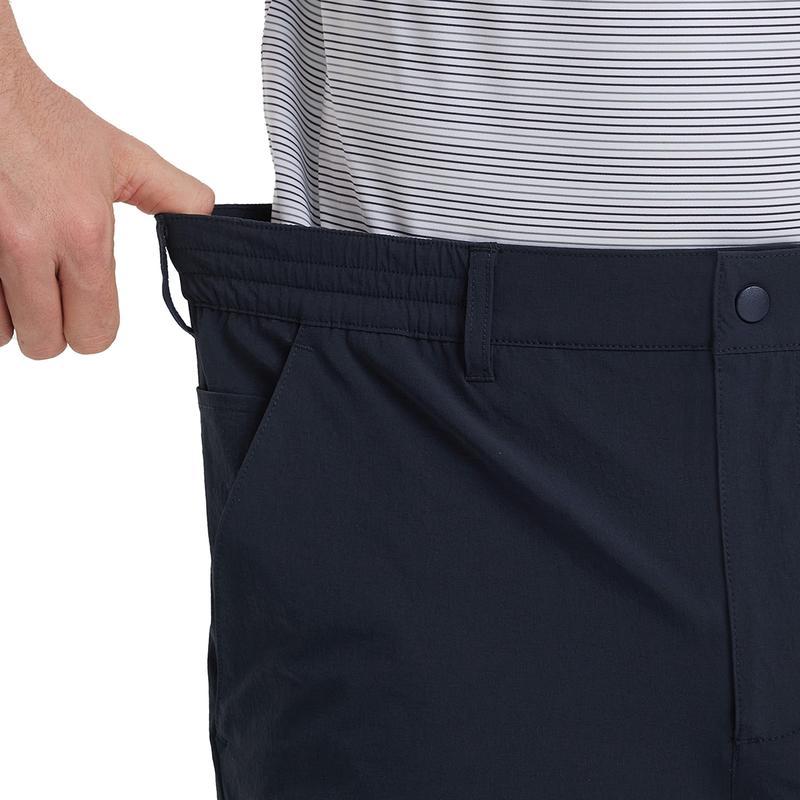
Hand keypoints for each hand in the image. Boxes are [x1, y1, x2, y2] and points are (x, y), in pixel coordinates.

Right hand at [0, 64, 214, 358]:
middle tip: (50, 294)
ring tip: (15, 273)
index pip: (95, 335)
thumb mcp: (123, 156)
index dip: (93, 328)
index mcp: (84, 234)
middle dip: (50, 327)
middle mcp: (29, 246)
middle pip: (45, 345)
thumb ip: (174, 197)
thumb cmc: (46, 119)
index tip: (86, 307)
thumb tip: (209, 225)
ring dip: (9, 313)